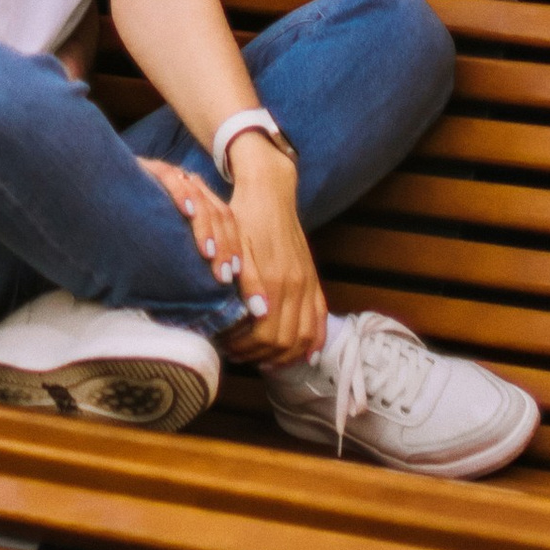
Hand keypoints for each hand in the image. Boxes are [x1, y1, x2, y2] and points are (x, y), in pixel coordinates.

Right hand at [135, 156, 258, 300]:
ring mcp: (175, 179)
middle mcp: (194, 192)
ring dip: (206, 228)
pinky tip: (186, 211)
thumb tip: (215, 307)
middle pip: (223, 217)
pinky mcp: (152, 169)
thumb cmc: (136, 226)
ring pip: (202, 200)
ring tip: (208, 254)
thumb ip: (190, 267)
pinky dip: (181, 195)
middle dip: (228, 249)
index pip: (232, 233)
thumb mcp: (170, 247)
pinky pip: (171, 178)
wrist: (105, 190)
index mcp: (204, 209)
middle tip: (226, 278)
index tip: (252, 297)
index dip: (243, 263)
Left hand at [216, 142, 325, 369]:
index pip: (266, 334)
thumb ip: (247, 281)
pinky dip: (314, 341)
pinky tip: (304, 355)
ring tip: (262, 359)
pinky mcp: (313, 278)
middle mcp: (297, 285)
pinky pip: (321, 318)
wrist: (268, 191)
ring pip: (305, 336)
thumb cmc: (243, 217)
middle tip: (238, 354)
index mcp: (275, 279)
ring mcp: (308, 282)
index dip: (246, 347)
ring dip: (286, 355)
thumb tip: (256, 315)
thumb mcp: (235, 245)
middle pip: (285, 341)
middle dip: (260, 354)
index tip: (228, 346)